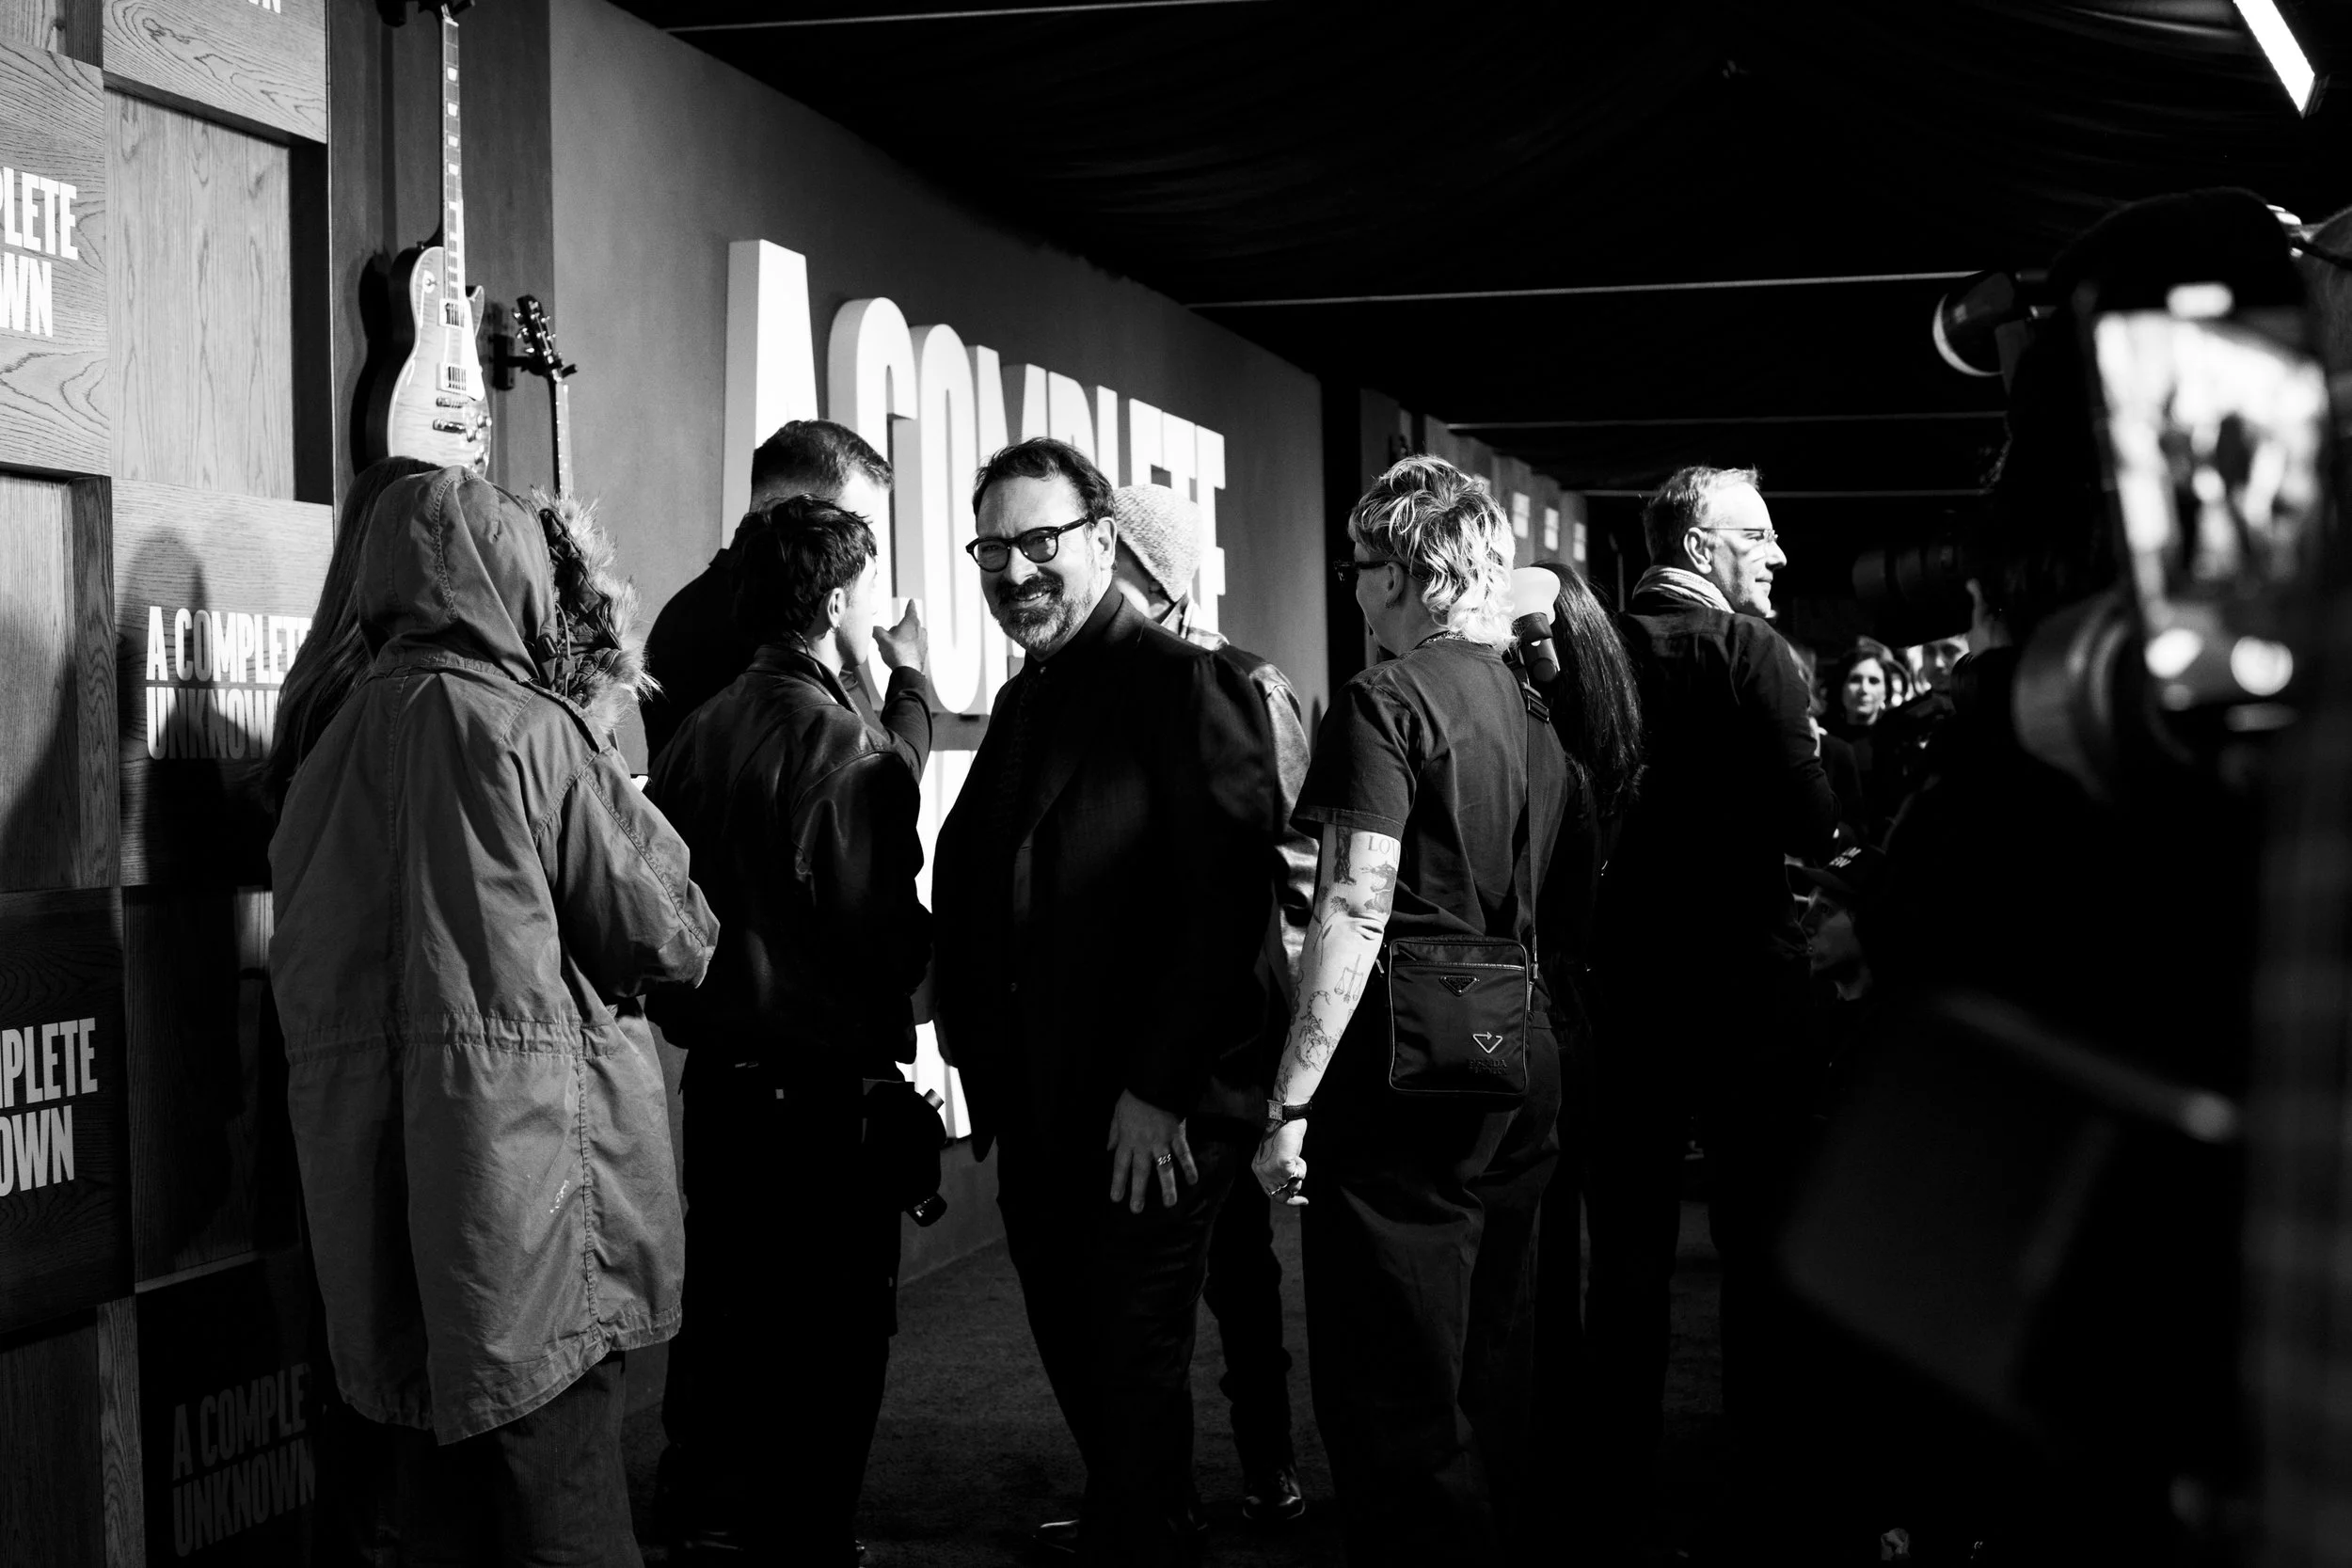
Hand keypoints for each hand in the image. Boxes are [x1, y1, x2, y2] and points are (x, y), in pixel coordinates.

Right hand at [873, 600, 927, 673]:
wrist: (908, 671)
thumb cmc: (897, 653)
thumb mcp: (882, 639)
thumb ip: (877, 631)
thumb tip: (873, 628)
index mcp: (910, 623)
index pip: (911, 610)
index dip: (910, 605)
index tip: (912, 601)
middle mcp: (920, 630)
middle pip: (910, 624)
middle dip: (901, 626)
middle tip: (891, 633)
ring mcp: (923, 642)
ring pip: (913, 635)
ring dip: (904, 637)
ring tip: (893, 645)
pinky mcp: (923, 652)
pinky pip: (915, 645)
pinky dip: (908, 646)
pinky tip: (900, 653)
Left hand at [1106, 1089, 1194, 1212]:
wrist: (1155, 1082)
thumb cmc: (1135, 1096)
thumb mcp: (1117, 1112)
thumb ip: (1114, 1131)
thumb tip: (1109, 1147)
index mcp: (1127, 1138)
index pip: (1120, 1165)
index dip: (1118, 1182)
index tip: (1116, 1198)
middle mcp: (1143, 1144)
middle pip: (1140, 1172)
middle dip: (1138, 1191)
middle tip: (1137, 1209)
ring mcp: (1161, 1141)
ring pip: (1163, 1168)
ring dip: (1166, 1187)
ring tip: (1169, 1203)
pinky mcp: (1177, 1135)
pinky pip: (1183, 1154)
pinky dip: (1188, 1167)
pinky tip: (1192, 1181)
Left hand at [1253, 1121, 1307, 1206]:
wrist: (1286, 1119)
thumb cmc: (1285, 1137)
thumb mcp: (1278, 1158)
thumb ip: (1280, 1174)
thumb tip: (1292, 1192)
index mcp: (1258, 1169)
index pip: (1270, 1194)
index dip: (1286, 1200)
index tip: (1301, 1200)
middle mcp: (1262, 1172)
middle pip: (1281, 1196)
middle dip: (1294, 1192)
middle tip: (1301, 1187)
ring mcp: (1272, 1170)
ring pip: (1293, 1186)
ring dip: (1300, 1174)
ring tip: (1296, 1159)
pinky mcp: (1283, 1165)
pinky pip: (1299, 1176)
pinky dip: (1302, 1168)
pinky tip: (1296, 1155)